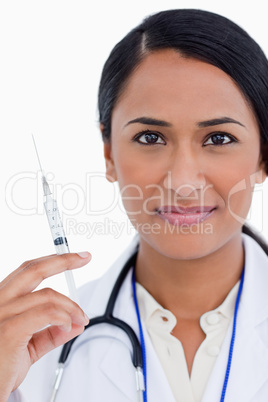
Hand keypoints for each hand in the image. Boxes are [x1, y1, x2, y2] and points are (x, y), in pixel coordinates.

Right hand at [0, 252, 90, 401]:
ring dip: (71, 306)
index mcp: (2, 301)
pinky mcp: (9, 331)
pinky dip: (64, 317)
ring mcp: (1, 315)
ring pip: (46, 295)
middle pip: (32, 270)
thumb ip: (50, 333)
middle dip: (63, 260)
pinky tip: (69, 325)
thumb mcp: (27, 347)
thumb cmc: (1, 369)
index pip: (26, 271)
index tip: (74, 257)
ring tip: (81, 318)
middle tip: (84, 257)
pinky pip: (46, 313)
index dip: (51, 260)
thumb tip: (76, 323)